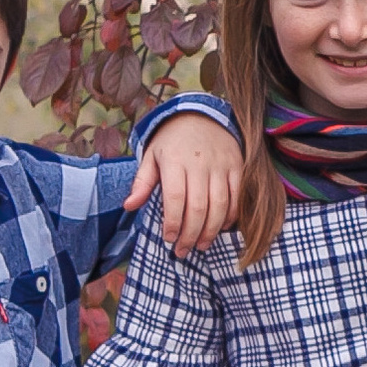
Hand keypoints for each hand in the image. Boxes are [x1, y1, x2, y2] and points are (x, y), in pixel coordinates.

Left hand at [126, 111, 244, 253]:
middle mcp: (199, 163)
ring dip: (211, 231)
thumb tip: (128, 206)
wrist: (201, 115)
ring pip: (220, 205)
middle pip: (198, 207)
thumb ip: (142, 182)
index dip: (173, 223)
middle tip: (182, 251)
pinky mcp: (237, 166)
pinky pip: (236, 197)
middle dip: (190, 234)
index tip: (169, 239)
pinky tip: (220, 228)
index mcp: (174, 160)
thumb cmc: (172, 141)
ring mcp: (221, 165)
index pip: (175, 198)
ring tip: (200, 245)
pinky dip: (231, 216)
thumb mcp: (152, 156)